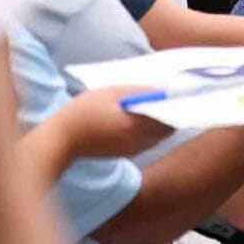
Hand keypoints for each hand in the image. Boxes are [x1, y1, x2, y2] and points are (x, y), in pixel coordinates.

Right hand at [45, 86, 171, 159]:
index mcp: (136, 126)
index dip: (178, 105)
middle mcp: (139, 141)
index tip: (184, 93)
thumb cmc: (82, 112)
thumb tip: (161, 89)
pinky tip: (142, 116)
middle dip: (172, 112)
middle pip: (167, 128)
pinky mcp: (125, 153)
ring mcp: (133, 150)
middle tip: (173, 96)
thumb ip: (137, 91)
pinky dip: (149, 129)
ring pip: (158, 135)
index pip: (170, 117)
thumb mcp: (109, 93)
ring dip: (161, 121)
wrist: (59, 141)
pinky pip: (146, 140)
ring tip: (158, 103)